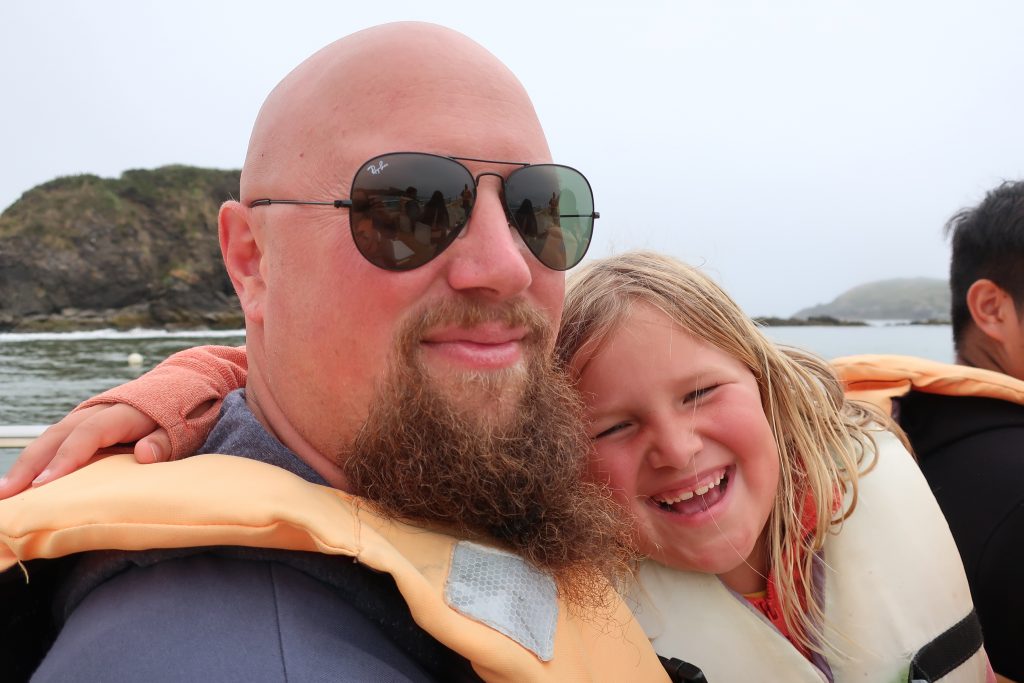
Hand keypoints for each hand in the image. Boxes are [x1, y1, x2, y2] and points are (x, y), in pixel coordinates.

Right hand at [0, 404, 169, 498]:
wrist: (179, 386)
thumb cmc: (181, 414)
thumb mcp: (182, 428)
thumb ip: (164, 441)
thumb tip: (144, 454)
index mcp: (122, 412)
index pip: (88, 434)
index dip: (66, 458)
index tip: (45, 484)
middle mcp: (97, 411)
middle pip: (57, 436)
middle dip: (29, 465)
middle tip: (5, 494)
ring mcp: (87, 417)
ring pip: (50, 439)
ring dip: (25, 465)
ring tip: (4, 494)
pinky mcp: (83, 426)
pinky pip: (55, 442)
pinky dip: (37, 461)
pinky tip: (22, 483)